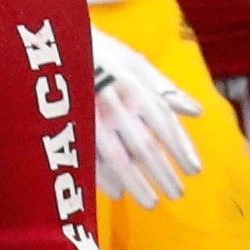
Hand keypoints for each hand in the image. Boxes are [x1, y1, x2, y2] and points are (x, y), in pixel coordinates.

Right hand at [89, 25, 203, 208]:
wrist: (52, 46)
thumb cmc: (100, 52)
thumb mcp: (134, 61)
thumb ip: (165, 89)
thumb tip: (197, 111)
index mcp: (135, 88)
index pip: (166, 124)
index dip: (182, 149)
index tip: (194, 171)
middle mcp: (117, 107)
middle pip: (146, 148)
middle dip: (163, 174)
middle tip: (177, 194)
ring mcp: (92, 120)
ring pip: (120, 160)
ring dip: (138, 185)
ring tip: (152, 203)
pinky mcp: (71, 128)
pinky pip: (91, 161)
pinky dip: (106, 181)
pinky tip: (119, 194)